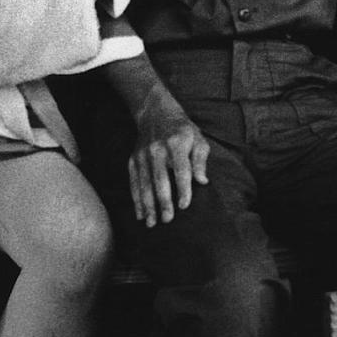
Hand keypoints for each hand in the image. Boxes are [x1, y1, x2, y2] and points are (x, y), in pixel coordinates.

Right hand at [129, 108, 209, 225]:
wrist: (155, 112)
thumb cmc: (182, 130)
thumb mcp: (197, 138)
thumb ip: (201, 159)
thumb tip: (203, 181)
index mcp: (177, 143)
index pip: (181, 170)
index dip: (184, 189)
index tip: (185, 206)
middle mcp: (158, 149)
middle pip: (160, 179)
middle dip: (163, 201)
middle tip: (167, 220)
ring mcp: (143, 154)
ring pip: (145, 183)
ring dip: (147, 204)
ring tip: (152, 223)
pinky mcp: (133, 159)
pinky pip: (134, 182)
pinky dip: (136, 199)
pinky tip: (140, 214)